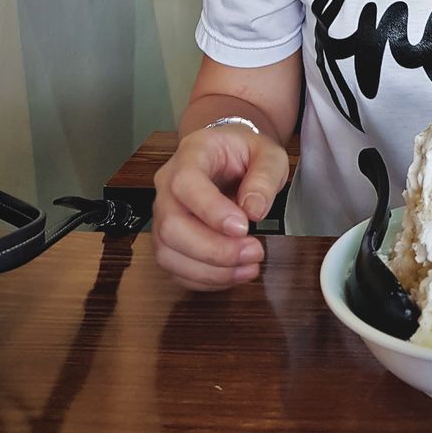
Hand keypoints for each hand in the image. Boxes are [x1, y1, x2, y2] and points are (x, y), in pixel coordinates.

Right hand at [152, 125, 289, 290]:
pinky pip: (175, 269)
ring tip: (249, 267)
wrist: (230, 157)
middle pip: (171, 225)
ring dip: (211, 271)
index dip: (211, 210)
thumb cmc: (245, 153)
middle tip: (254, 251)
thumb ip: (264, 177)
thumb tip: (253, 210)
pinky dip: (205, 279)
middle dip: (214, 249)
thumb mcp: (268, 153)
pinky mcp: (168, 240)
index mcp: (191, 153)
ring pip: (168, 253)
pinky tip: (234, 274)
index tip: (243, 227)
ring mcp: (163, 214)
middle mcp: (168, 184)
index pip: (186, 183)